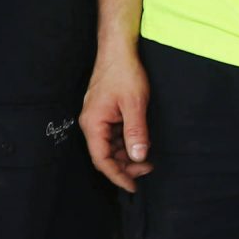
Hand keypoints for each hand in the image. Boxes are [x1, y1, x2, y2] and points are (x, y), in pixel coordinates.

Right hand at [82, 44, 152, 191]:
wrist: (118, 51)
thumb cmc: (124, 73)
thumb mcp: (134, 104)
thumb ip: (136, 132)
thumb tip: (139, 157)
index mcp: (93, 123)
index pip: (101, 159)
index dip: (117, 176)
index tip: (133, 187)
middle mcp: (91, 123)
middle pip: (104, 155)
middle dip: (125, 166)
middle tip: (148, 168)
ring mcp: (97, 118)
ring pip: (109, 147)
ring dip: (126, 155)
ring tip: (147, 158)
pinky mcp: (105, 113)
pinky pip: (113, 135)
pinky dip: (126, 143)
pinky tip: (140, 142)